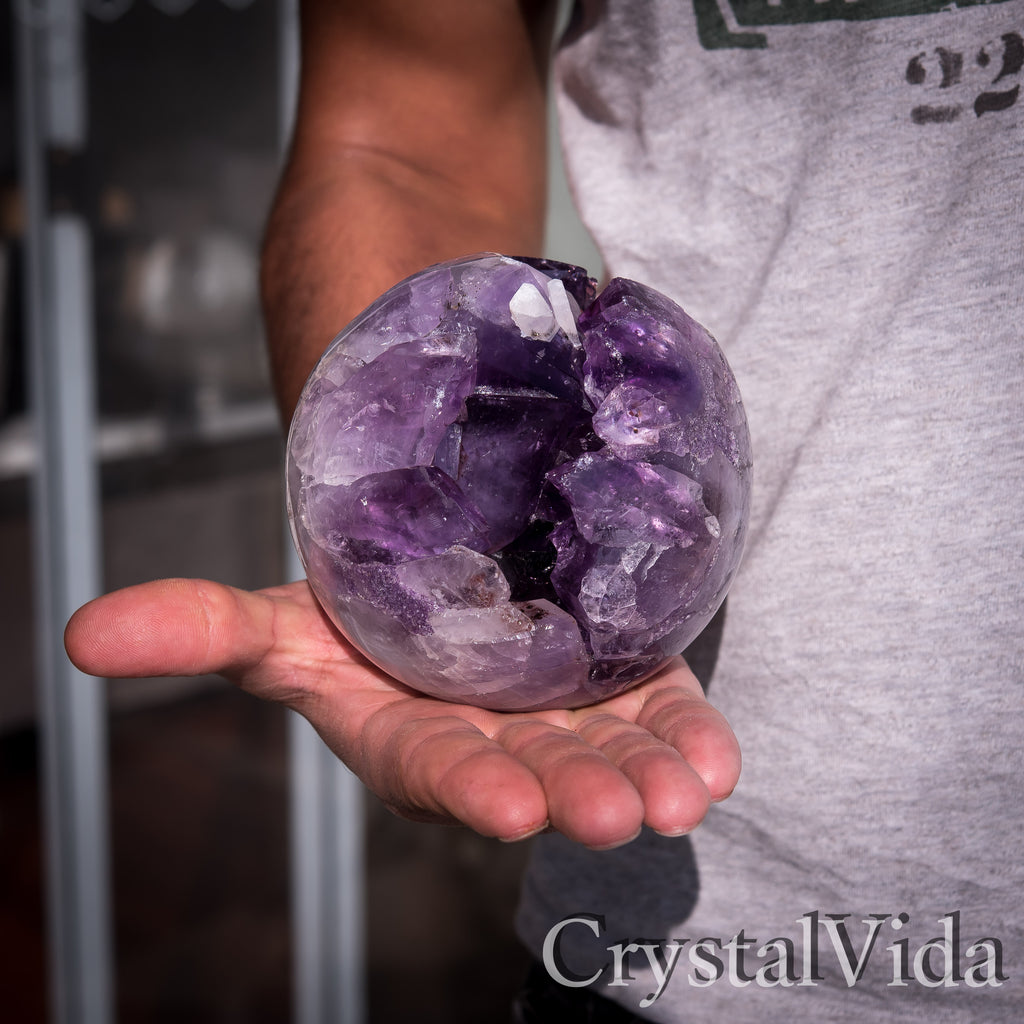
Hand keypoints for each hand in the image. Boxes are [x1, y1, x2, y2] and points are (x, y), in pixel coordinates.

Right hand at [65, 578, 739, 849]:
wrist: (432, 569)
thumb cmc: (349, 612)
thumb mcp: (280, 620)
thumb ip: (201, 629)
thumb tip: (82, 635)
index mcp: (408, 734)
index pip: (435, 771)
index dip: (465, 788)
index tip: (506, 804)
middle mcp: (489, 738)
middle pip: (535, 771)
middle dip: (574, 792)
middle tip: (615, 811)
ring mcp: (562, 715)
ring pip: (607, 752)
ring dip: (648, 774)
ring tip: (684, 792)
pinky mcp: (618, 684)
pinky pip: (657, 715)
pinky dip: (688, 736)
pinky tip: (715, 758)